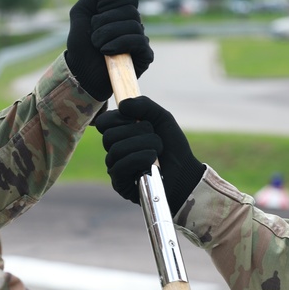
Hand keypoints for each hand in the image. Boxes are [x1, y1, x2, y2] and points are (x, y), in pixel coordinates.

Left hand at [65, 0, 152, 100]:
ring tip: (97, 44)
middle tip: (93, 32)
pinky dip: (119, 44)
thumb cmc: (81, 43)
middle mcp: (134, 25)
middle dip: (106, 20)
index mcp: (122, 13)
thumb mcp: (81, 12)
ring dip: (108, 34)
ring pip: (134, 25)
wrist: (80, 71)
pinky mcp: (145, 56)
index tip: (96, 12)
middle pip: (131, 11)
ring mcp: (140, 41)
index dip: (111, 2)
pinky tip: (106, 51)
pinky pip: (139, 41)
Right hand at [95, 96, 204, 213]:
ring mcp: (115, 168)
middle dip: (137, 132)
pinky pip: (120, 167)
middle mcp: (114, 151)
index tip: (136, 120)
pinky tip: (152, 160)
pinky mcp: (120, 184)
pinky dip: (140, 159)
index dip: (118, 118)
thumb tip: (122, 105)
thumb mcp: (161, 117)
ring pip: (117, 150)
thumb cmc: (172, 145)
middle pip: (109, 136)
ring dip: (143, 145)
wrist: (185, 171)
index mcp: (119, 134)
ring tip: (158, 150)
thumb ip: (143, 105)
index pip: (103, 123)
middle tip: (154, 137)